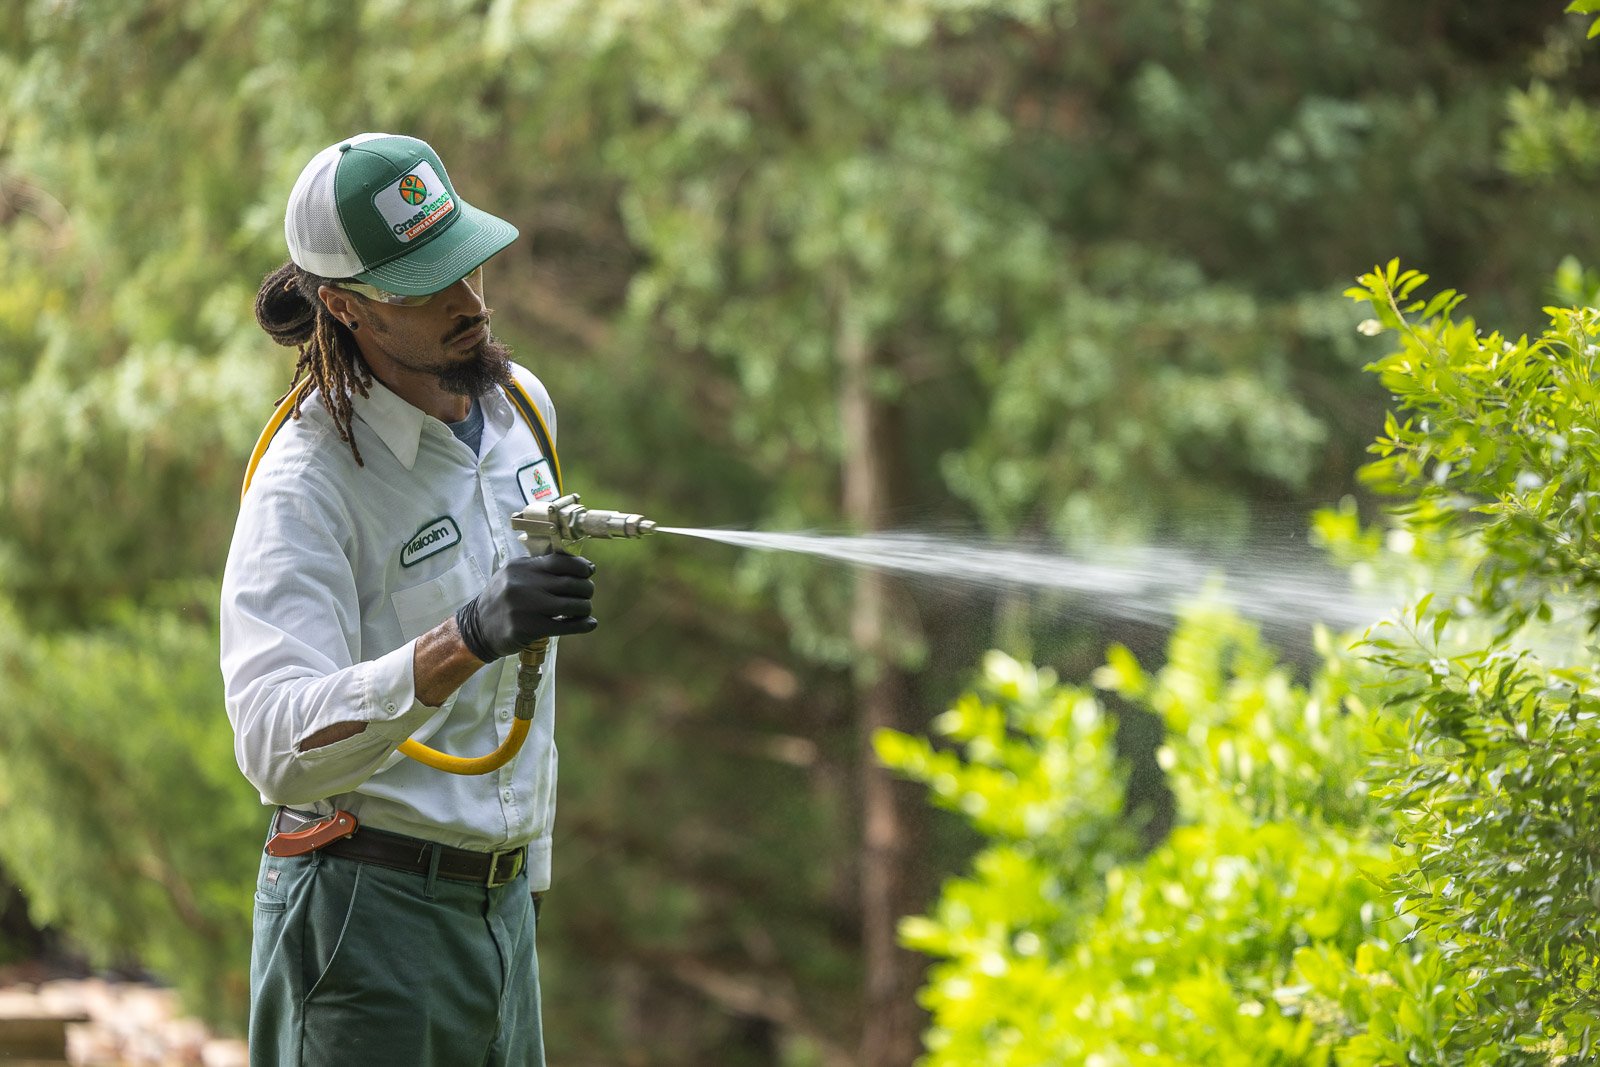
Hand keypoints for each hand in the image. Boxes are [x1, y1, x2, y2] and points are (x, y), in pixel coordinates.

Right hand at [454, 552, 596, 660]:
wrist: (477, 628)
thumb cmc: (504, 600)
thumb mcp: (515, 576)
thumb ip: (542, 569)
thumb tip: (585, 566)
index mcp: (521, 567)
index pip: (560, 561)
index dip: (581, 566)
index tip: (589, 571)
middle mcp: (522, 584)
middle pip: (570, 583)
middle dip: (586, 589)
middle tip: (587, 594)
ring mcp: (524, 607)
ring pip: (572, 605)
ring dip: (585, 608)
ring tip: (584, 610)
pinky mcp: (528, 628)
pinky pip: (565, 626)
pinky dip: (582, 625)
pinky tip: (589, 624)